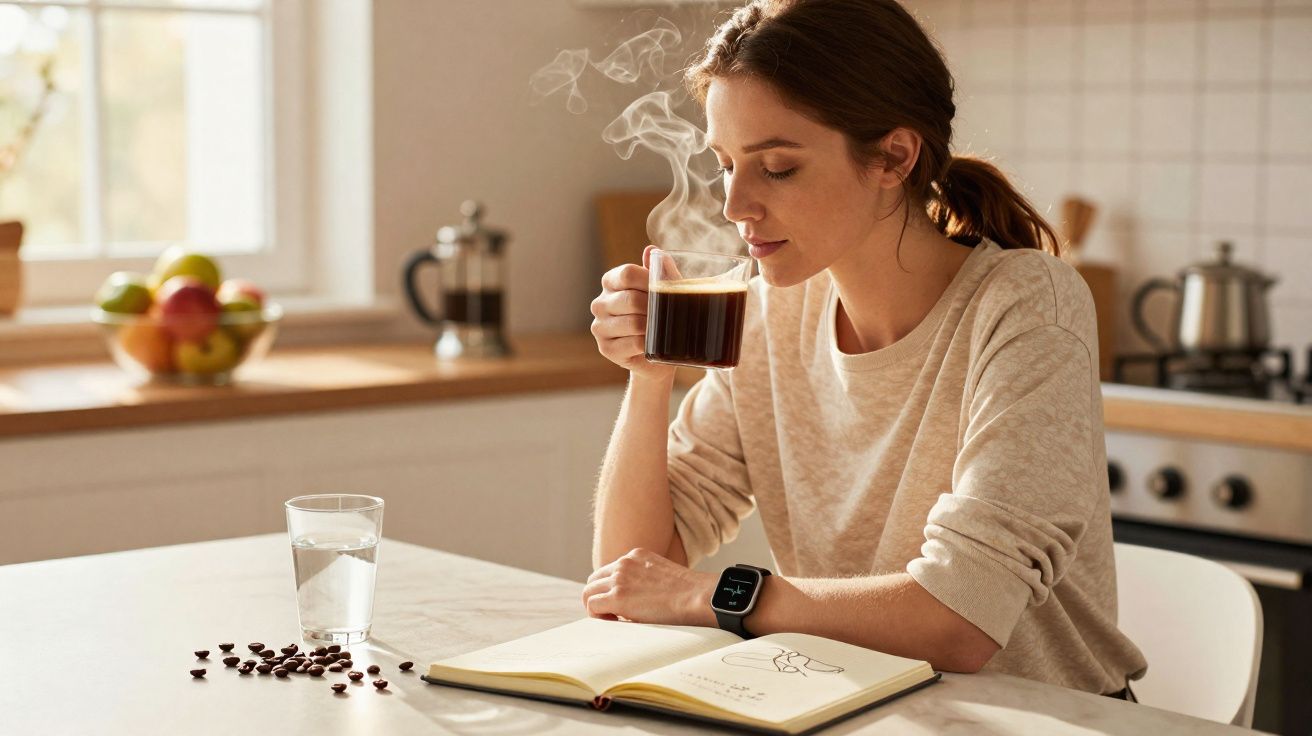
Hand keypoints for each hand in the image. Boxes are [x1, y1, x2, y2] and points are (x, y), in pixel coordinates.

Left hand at [582, 547, 717, 627]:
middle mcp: (624, 563)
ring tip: (612, 620)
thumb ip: (645, 580)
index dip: (610, 589)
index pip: (609, 571)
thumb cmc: (688, 593)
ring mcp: (619, 578)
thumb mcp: (663, 575)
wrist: (696, 596)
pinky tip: (612, 622)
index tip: (620, 604)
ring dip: (596, 607)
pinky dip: (596, 616)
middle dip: (599, 596)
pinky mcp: (617, 596)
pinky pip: (592, 605)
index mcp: (636, 556)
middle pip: (594, 579)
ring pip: (589, 592)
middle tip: (612, 614)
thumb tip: (635, 601)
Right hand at [590, 245, 675, 382]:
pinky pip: (633, 343)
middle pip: (630, 299)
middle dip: (654, 308)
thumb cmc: (661, 315)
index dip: (649, 280)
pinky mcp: (606, 349)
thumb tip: (651, 250)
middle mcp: (599, 303)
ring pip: (632, 323)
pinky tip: (653, 343)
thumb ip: (659, 269)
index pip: (627, 274)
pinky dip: (649, 343)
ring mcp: (599, 327)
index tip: (665, 288)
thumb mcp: (665, 290)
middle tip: (668, 314)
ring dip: (653, 327)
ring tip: (662, 329)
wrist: (657, 352)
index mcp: (610, 282)